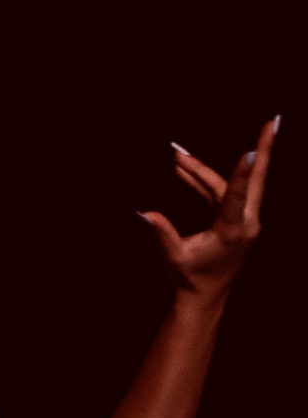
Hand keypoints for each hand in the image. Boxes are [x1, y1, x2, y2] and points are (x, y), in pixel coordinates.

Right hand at [142, 117, 278, 295]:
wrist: (205, 295)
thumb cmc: (191, 278)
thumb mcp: (174, 258)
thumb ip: (162, 234)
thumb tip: (146, 213)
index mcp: (234, 232)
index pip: (238, 197)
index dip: (241, 174)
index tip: (250, 152)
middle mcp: (246, 223)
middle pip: (256, 180)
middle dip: (264, 149)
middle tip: (273, 123)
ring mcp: (243, 220)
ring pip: (232, 184)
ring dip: (207, 169)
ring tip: (179, 154)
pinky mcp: (235, 219)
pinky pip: (222, 193)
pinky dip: (202, 181)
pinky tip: (183, 172)